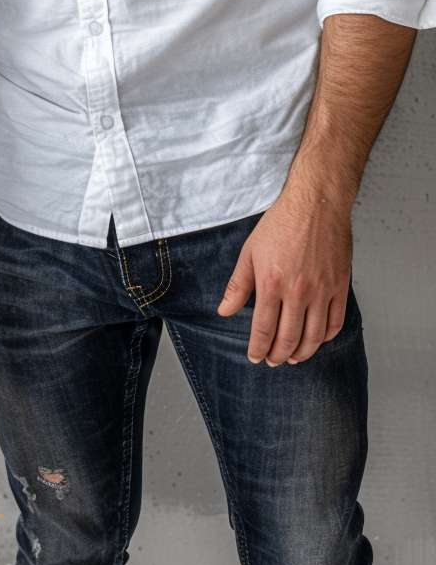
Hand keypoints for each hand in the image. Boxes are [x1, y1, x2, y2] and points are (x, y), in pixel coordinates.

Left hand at [217, 184, 352, 365]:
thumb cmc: (281, 223)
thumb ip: (238, 285)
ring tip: (294, 358)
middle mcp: (298, 291)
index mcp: (271, 283)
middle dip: (278, 356)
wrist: (316, 203)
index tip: (255, 357)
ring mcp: (322, 290)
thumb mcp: (250, 251)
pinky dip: (326, 338)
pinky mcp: (339, 286)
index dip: (258, 348)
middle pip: (288, 339)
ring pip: (313, 336)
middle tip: (273, 361)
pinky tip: (317, 339)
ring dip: (302, 353)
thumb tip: (224, 311)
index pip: (263, 329)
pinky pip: (335, 322)